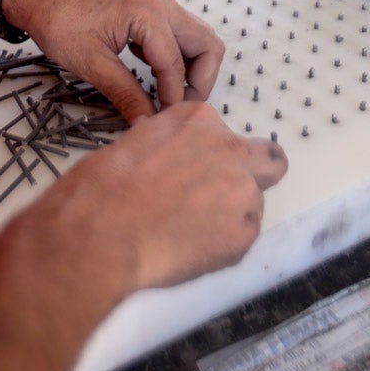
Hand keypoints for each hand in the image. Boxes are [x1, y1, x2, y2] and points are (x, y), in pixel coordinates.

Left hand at [2, 0, 224, 120]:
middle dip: (200, 80)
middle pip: (206, 44)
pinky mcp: (149, 9)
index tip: (166, 121)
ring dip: (193, 68)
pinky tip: (155, 76)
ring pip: (197, 38)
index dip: (174, 97)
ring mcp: (157, 3)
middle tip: (179, 107)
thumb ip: (124, 93)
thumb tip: (146, 122)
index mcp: (147, 13)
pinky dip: (177, 57)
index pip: (176, 64)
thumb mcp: (91, 63)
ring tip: (170, 95)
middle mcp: (160, 3)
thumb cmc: (59, 22)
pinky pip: (179, 34)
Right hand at [23, 101, 287, 292]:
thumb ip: (164, 145)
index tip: (195, 173)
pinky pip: (242, 239)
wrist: (100, 232)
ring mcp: (242, 190)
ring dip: (229, 219)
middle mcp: (228, 148)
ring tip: (186, 234)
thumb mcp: (132, 143)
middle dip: (254, 177)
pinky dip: (222, 247)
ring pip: (252, 206)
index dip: (212, 158)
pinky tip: (187, 250)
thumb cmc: (100, 189)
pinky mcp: (244, 232)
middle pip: (269, 161)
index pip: (225, 135)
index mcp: (197, 120)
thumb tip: (165, 155)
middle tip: (220, 200)